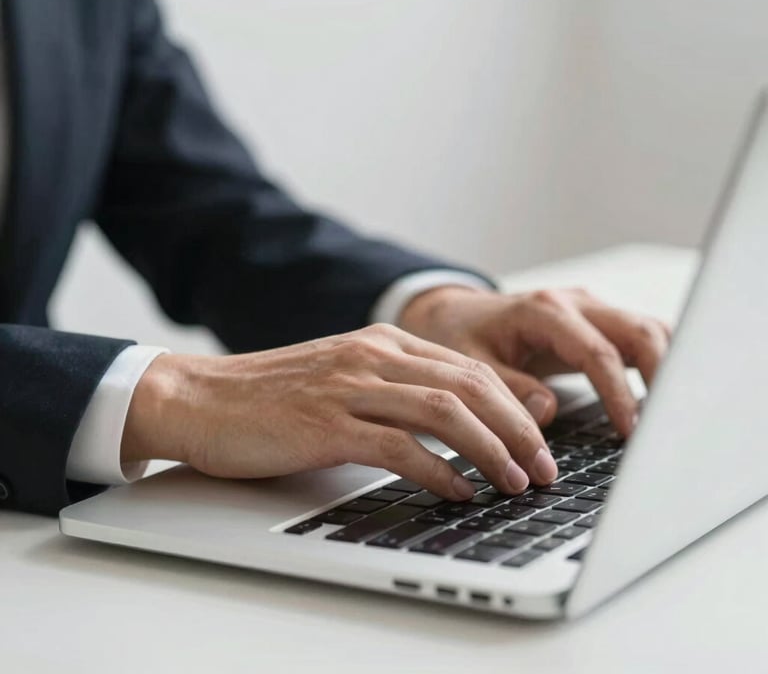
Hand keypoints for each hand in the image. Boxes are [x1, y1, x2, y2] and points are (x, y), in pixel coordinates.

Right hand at [122, 323, 559, 499]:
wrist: (200, 396)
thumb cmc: (271, 396)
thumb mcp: (343, 378)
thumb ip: (392, 390)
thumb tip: (451, 428)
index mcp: (382, 344)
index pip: (469, 368)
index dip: (514, 405)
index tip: (538, 440)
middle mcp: (372, 357)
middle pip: (470, 386)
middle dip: (518, 429)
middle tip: (545, 467)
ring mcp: (349, 387)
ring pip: (445, 412)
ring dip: (491, 450)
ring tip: (516, 482)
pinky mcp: (326, 424)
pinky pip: (399, 448)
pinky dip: (438, 472)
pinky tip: (458, 492)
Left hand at [399, 285, 670, 436]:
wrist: (454, 314)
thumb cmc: (460, 336)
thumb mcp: (468, 363)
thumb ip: (506, 387)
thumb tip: (547, 412)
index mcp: (542, 311)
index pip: (596, 352)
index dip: (617, 393)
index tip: (629, 431)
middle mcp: (572, 303)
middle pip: (638, 331)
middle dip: (662, 375)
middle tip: (668, 425)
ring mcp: (588, 310)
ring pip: (647, 329)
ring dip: (667, 367)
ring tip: (673, 415)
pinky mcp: (595, 322)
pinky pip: (639, 336)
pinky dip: (658, 361)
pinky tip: (663, 395)